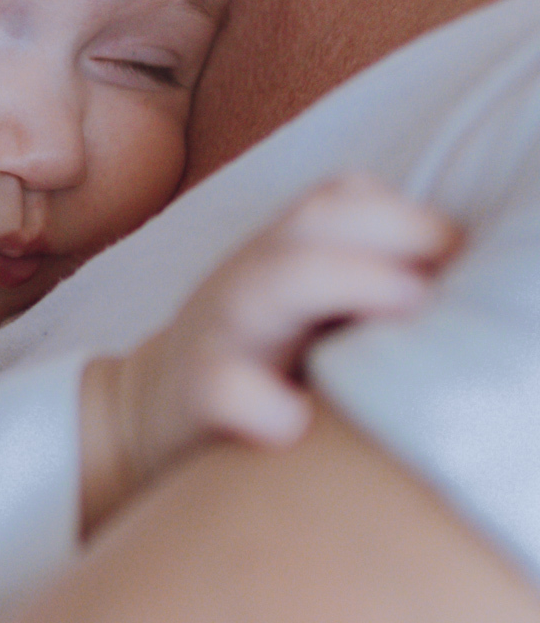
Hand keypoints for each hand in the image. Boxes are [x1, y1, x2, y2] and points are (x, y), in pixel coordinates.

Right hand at [81, 174, 461, 529]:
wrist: (143, 416)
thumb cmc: (262, 362)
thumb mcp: (308, 307)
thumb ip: (374, 284)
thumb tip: (480, 287)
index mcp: (288, 253)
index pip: (346, 199)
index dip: (412, 221)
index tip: (469, 264)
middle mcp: (255, 278)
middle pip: (314, 219)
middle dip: (389, 233)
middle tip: (446, 280)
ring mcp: (222, 332)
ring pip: (267, 283)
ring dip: (342, 280)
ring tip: (409, 303)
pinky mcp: (194, 397)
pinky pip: (219, 385)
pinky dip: (253, 398)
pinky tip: (294, 423)